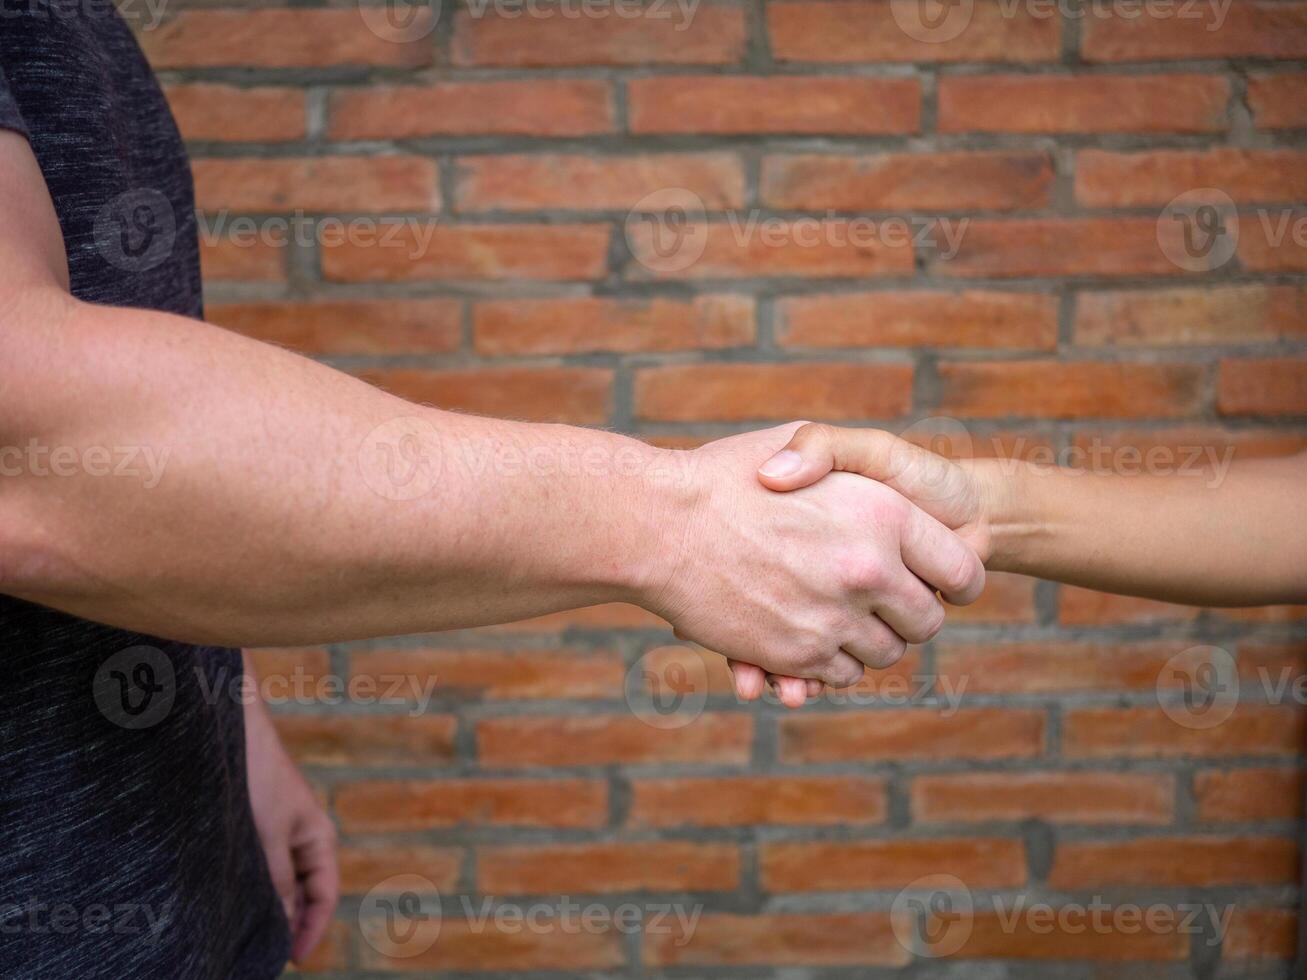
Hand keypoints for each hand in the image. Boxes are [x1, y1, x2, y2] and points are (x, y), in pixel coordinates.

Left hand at [245, 683, 339, 964]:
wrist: (228, 724)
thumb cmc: (255, 773)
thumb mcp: (267, 834)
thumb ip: (277, 879)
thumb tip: (283, 923)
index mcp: (318, 836)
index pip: (325, 894)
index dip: (311, 929)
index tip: (291, 960)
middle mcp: (299, 835)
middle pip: (301, 891)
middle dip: (286, 922)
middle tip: (260, 953)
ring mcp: (274, 829)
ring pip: (275, 879)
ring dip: (263, 904)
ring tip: (240, 932)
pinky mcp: (248, 822)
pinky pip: (254, 864)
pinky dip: (246, 885)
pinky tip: (224, 897)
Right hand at [644, 424, 984, 705]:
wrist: (656, 523)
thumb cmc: (725, 475)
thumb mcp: (800, 443)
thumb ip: (864, 475)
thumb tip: (889, 520)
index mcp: (884, 513)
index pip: (963, 570)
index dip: (954, 576)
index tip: (936, 577)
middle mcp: (868, 569)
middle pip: (925, 622)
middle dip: (909, 614)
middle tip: (882, 598)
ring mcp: (832, 618)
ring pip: (885, 655)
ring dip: (868, 641)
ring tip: (838, 612)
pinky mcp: (796, 656)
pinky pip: (838, 676)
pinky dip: (828, 665)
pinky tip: (805, 632)